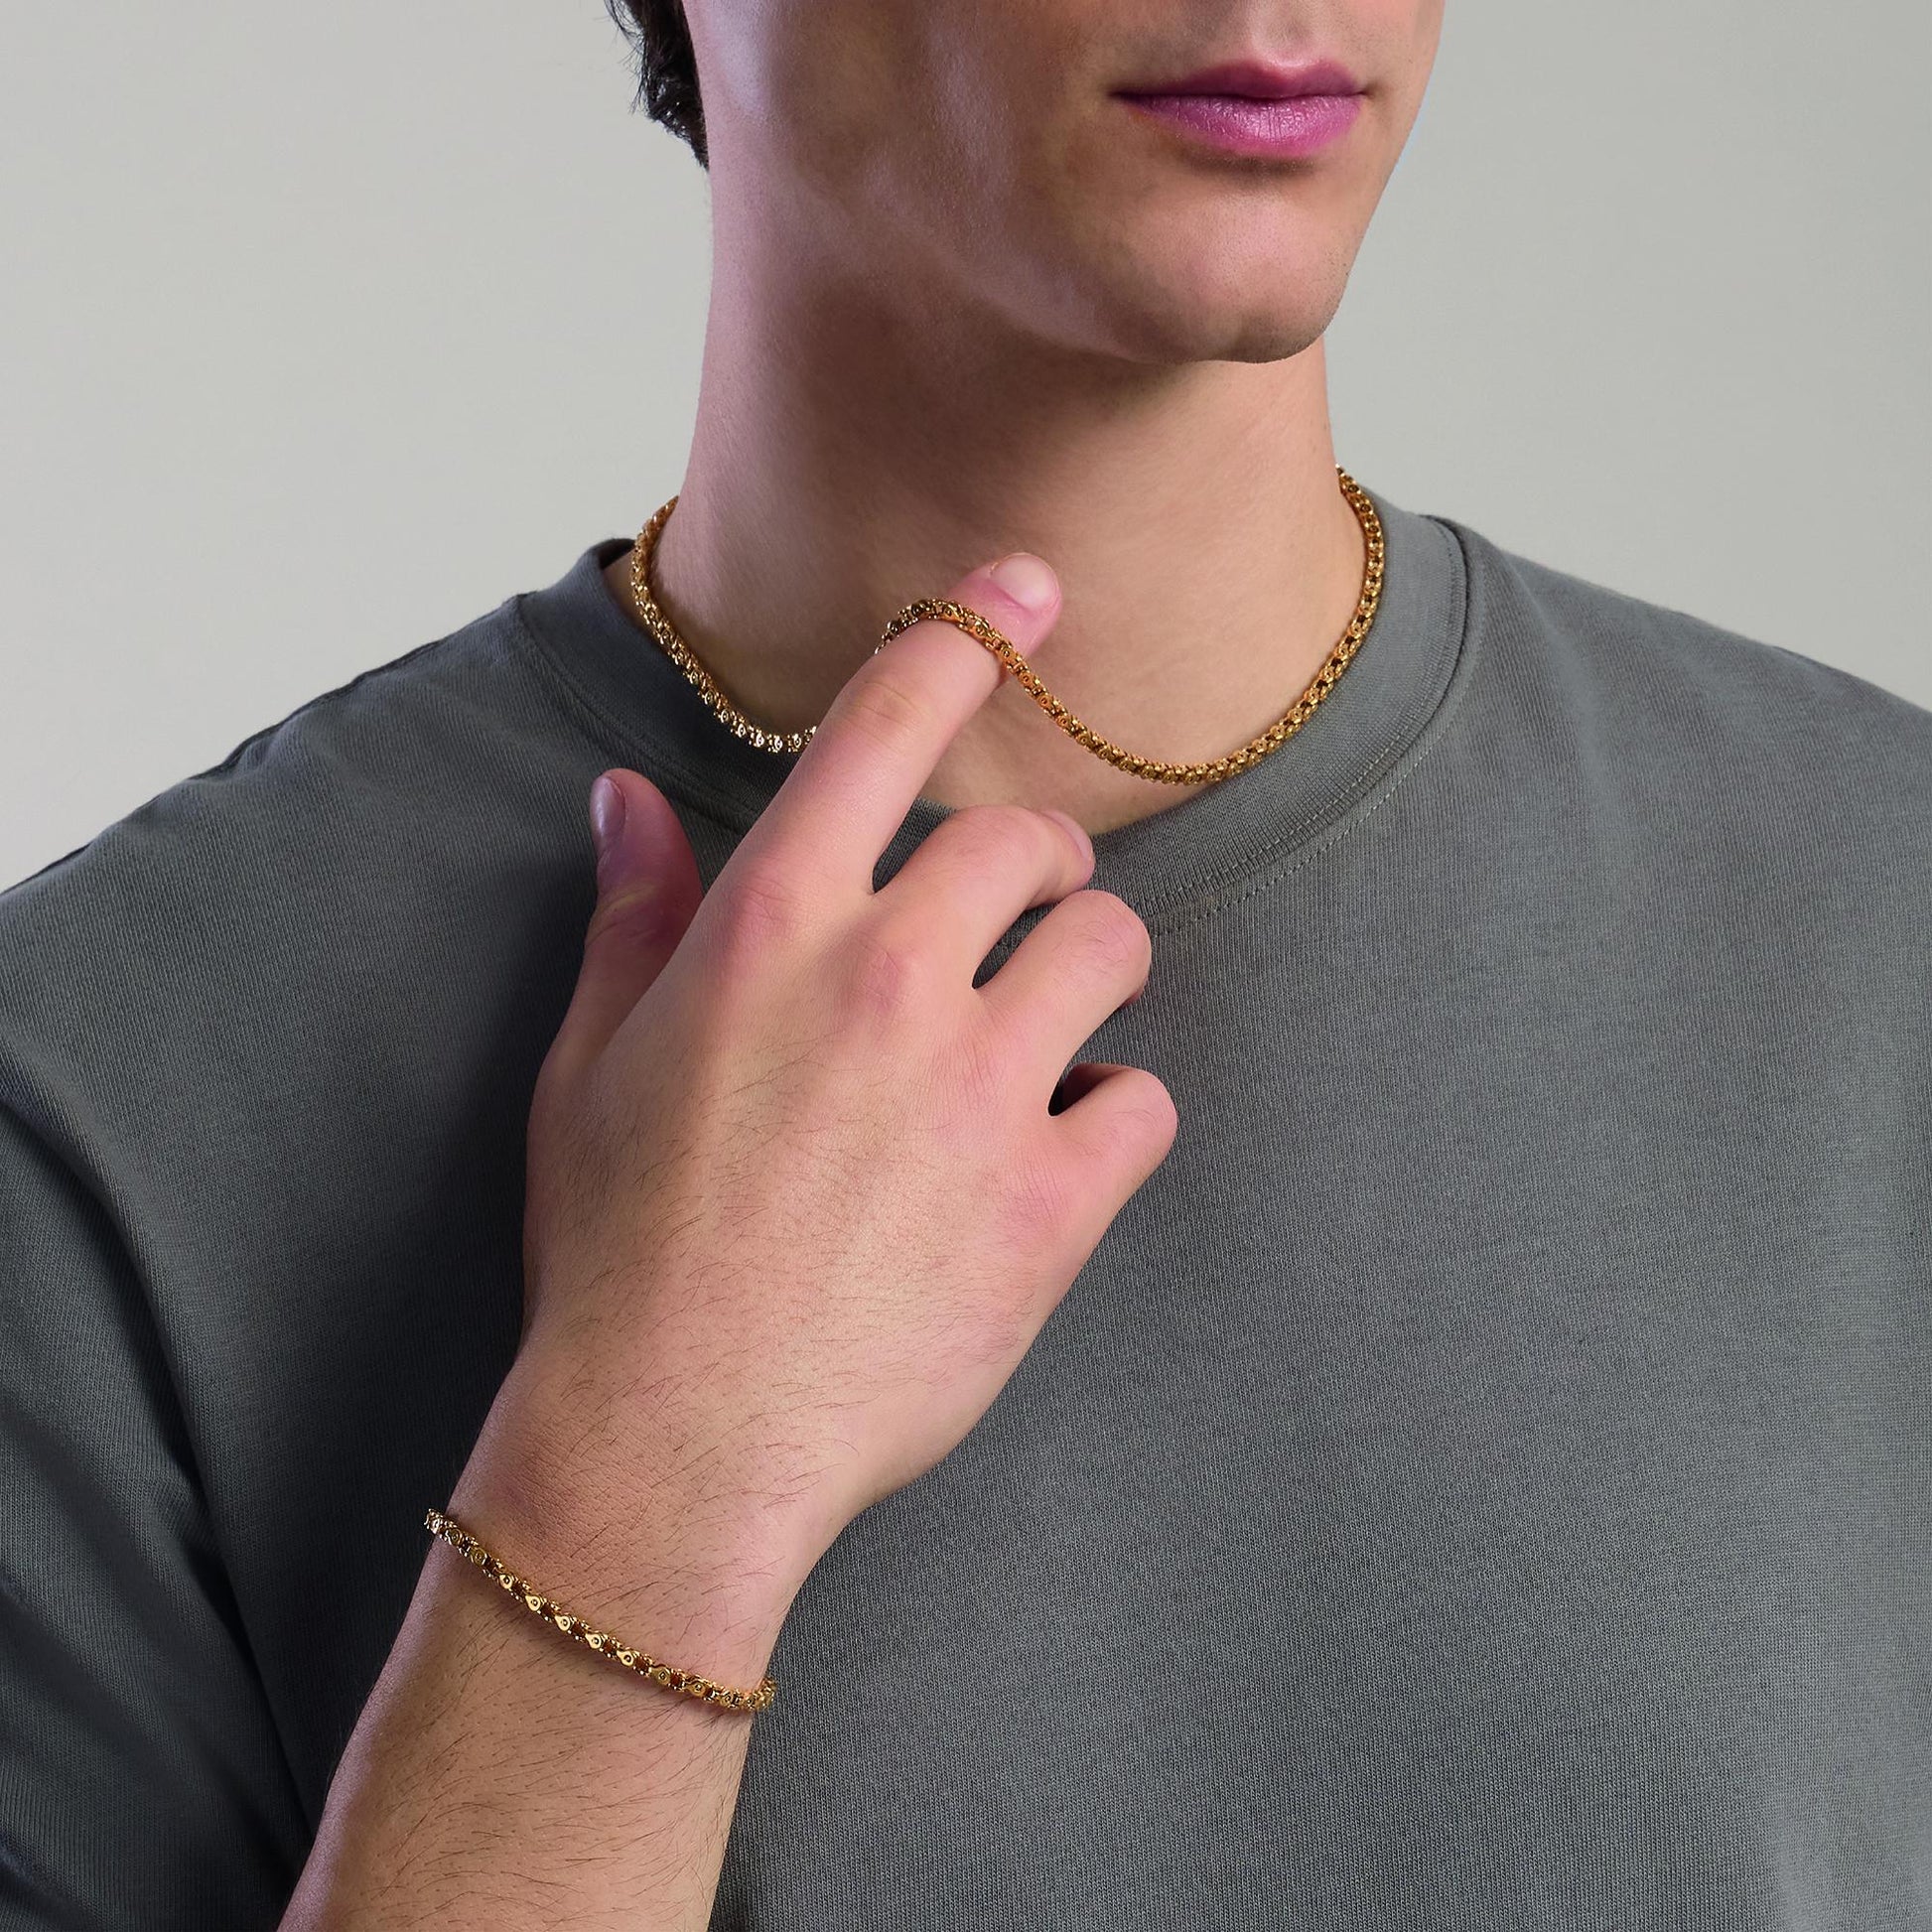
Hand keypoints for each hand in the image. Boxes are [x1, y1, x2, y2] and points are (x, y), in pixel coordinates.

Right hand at [459, 552, 1178, 1601]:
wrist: (672, 1444)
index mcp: (771, 928)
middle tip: (1008, 923)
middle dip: (1032, 870)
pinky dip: (1115, 1111)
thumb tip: (629, 794)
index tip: (1025, 590)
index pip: (887, 727)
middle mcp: (887, 980)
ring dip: (1089, 968)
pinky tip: (1060, 1149)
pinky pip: (1144, 1100)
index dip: (965, 636)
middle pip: (1027, 842)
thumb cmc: (615, 1252)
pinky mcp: (1049, 1203)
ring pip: (1110, 949)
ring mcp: (980, 1090)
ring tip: (1048, 1024)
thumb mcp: (590, 1065)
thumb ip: (635, 912)